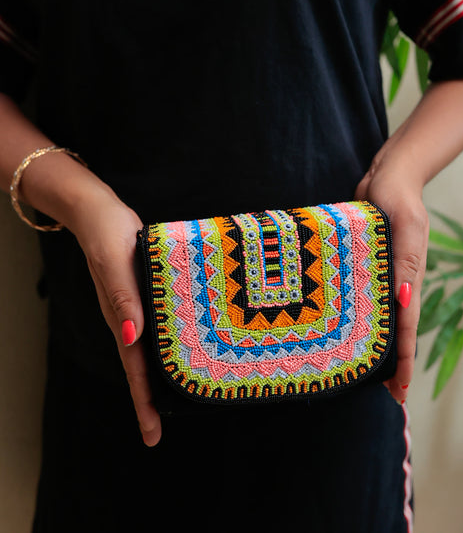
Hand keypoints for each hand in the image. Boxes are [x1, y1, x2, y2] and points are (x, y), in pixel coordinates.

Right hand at [67, 187, 161, 445]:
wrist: (99, 211)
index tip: (152, 433)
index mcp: (122, 317)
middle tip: (160, 431)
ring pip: (150, 350)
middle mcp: (130, 319)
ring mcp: (136, 307)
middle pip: (142, 367)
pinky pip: (158, 326)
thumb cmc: (108, 234)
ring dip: (160, 376)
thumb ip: (125, 299)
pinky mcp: (144, 293)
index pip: (135, 369)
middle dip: (151, 400)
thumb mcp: (116, 263)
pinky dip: (167, 343)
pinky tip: (181, 347)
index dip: (144, 401)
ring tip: (176, 399)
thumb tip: (133, 338)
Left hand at [355, 157, 428, 404]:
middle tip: (377, 393)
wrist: (386, 175)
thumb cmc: (398, 197)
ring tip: (357, 369)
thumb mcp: (406, 225)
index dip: (405, 361)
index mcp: (408, 277)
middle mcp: (394, 281)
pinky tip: (339, 327)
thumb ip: (406, 260)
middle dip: (387, 361)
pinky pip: (356, 295)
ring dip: (369, 342)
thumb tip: (404, 302)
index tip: (400, 392)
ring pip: (373, 316)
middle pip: (391, 328)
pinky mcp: (359, 264)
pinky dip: (353, 315)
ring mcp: (377, 274)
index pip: (406, 327)